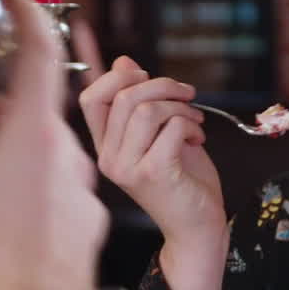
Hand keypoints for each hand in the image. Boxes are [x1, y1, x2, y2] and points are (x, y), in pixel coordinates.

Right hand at [0, 0, 106, 289]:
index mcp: (31, 133)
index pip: (40, 53)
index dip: (30, 19)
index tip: (21, 2)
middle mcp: (68, 155)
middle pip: (41, 112)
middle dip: (9, 111)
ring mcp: (86, 193)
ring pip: (54, 159)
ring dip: (24, 160)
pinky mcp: (90, 228)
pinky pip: (65, 198)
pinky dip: (40, 198)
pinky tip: (11, 223)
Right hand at [77, 56, 224, 249]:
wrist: (197, 226)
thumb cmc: (181, 180)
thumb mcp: (158, 134)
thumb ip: (139, 101)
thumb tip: (124, 63)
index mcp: (105, 147)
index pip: (91, 98)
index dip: (117, 76)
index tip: (148, 76)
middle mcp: (109, 158)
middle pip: (123, 97)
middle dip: (162, 85)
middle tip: (187, 95)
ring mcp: (127, 168)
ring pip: (146, 110)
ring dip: (179, 106)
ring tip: (194, 121)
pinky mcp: (153, 173)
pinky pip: (169, 127)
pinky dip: (189, 124)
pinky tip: (197, 138)